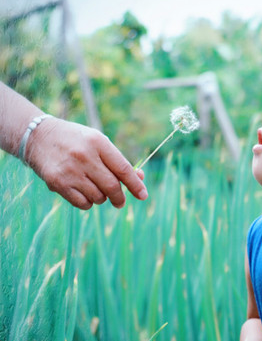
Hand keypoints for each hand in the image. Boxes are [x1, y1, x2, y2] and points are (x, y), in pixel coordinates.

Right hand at [26, 118, 148, 208]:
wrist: (38, 137)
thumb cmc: (75, 141)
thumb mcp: (97, 142)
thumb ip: (117, 161)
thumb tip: (140, 179)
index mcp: (98, 142)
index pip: (123, 168)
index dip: (135, 184)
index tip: (143, 195)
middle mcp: (85, 156)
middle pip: (112, 187)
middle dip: (120, 198)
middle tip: (120, 202)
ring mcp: (70, 171)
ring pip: (98, 197)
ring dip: (101, 198)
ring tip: (93, 187)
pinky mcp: (58, 183)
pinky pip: (83, 204)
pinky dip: (87, 203)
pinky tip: (82, 192)